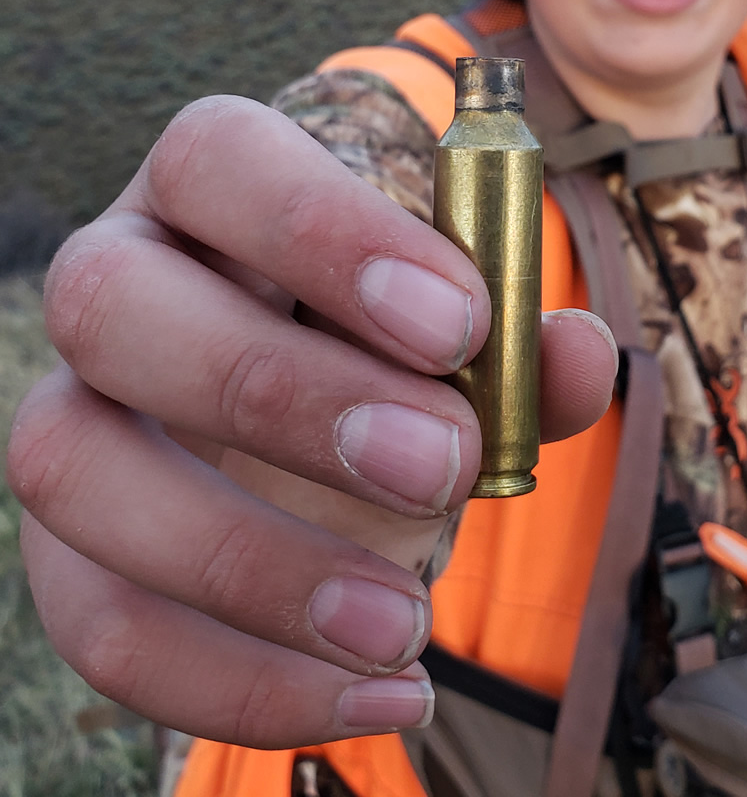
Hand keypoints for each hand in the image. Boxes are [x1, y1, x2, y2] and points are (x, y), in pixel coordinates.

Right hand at [6, 96, 616, 748]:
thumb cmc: (390, 354)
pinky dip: (237, 680)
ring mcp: (76, 415)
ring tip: (402, 620)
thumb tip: (573, 357)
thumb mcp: (461, 337)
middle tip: (440, 463)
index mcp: (212, 194)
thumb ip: (519, 346)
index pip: (216, 156)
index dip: (322, 228)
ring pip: (67, 464)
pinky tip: (373, 695)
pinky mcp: (71, 549)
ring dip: (243, 561)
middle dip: (277, 389)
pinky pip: (98, 622)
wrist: (316, 434)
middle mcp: (118, 285)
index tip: (459, 324)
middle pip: (109, 299)